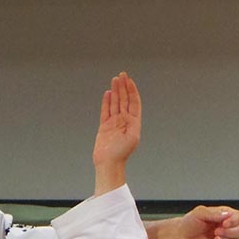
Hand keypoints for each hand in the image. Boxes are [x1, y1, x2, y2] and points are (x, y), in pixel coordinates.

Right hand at [93, 72, 140, 193]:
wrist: (108, 164)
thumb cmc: (121, 153)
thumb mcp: (132, 137)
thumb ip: (131, 122)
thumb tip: (129, 111)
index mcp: (133, 122)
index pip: (133, 102)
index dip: (132, 90)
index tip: (129, 80)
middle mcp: (124, 121)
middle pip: (124, 100)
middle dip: (123, 87)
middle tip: (121, 75)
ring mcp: (114, 123)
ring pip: (115, 103)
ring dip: (115, 91)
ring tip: (115, 79)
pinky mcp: (104, 126)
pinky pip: (105, 111)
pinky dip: (107, 101)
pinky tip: (108, 93)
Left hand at [177, 206, 238, 238]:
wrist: (181, 236)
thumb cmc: (190, 223)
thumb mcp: (200, 212)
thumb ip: (213, 213)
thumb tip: (226, 215)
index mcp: (224, 216)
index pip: (238, 217)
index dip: (234, 220)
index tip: (224, 223)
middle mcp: (226, 228)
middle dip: (230, 232)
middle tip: (216, 231)